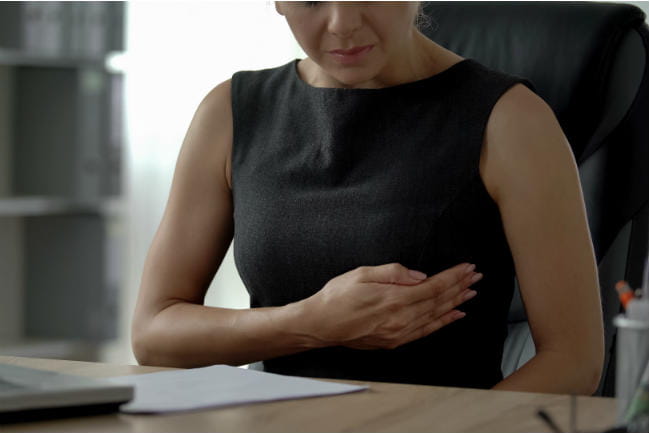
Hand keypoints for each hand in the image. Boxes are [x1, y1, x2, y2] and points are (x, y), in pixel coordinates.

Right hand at [299, 262, 481, 349]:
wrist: (320, 325)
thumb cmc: (337, 296)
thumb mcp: (362, 273)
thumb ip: (393, 273)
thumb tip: (420, 276)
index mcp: (394, 299)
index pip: (433, 286)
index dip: (453, 277)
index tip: (467, 268)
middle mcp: (401, 319)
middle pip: (439, 301)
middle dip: (460, 287)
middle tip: (476, 276)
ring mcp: (399, 333)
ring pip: (436, 316)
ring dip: (456, 303)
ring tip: (471, 292)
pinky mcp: (394, 341)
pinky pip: (425, 331)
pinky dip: (443, 322)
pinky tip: (455, 315)